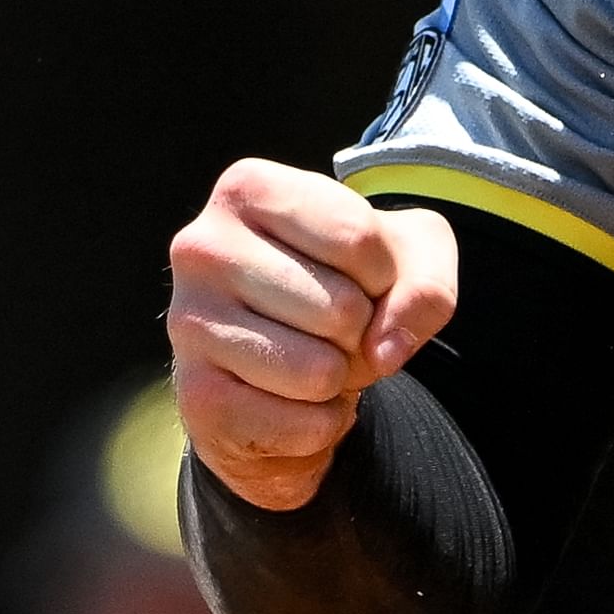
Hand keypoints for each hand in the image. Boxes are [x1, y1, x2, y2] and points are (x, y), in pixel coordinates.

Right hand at [164, 161, 459, 510]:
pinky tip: (291, 398)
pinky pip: (303, 426)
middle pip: (341, 309)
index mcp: (247, 188)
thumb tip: (383, 350)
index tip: (359, 274)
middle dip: (360, 331)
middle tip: (331, 327)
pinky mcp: (196, 397)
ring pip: (319, 372)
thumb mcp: (407, 259)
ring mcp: (188, 323)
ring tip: (310, 357)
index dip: (384, 272)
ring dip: (339, 378)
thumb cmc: (346, 286)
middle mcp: (202, 248)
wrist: (282, 367)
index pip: (357, 237)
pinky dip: (320, 423)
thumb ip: (426, 286)